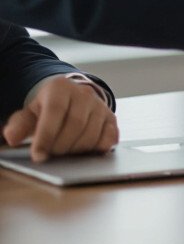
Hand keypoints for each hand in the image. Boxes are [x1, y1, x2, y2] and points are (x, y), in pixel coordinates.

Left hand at [3, 76, 118, 162]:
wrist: (71, 97)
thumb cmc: (48, 108)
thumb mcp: (30, 112)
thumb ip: (19, 124)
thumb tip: (12, 137)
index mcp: (60, 88)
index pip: (55, 112)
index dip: (46, 136)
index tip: (38, 155)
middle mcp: (84, 93)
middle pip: (75, 125)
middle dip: (60, 146)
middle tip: (51, 154)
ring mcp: (100, 105)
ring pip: (92, 134)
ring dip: (76, 150)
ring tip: (65, 152)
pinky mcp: (111, 118)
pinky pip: (108, 138)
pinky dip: (97, 149)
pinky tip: (84, 152)